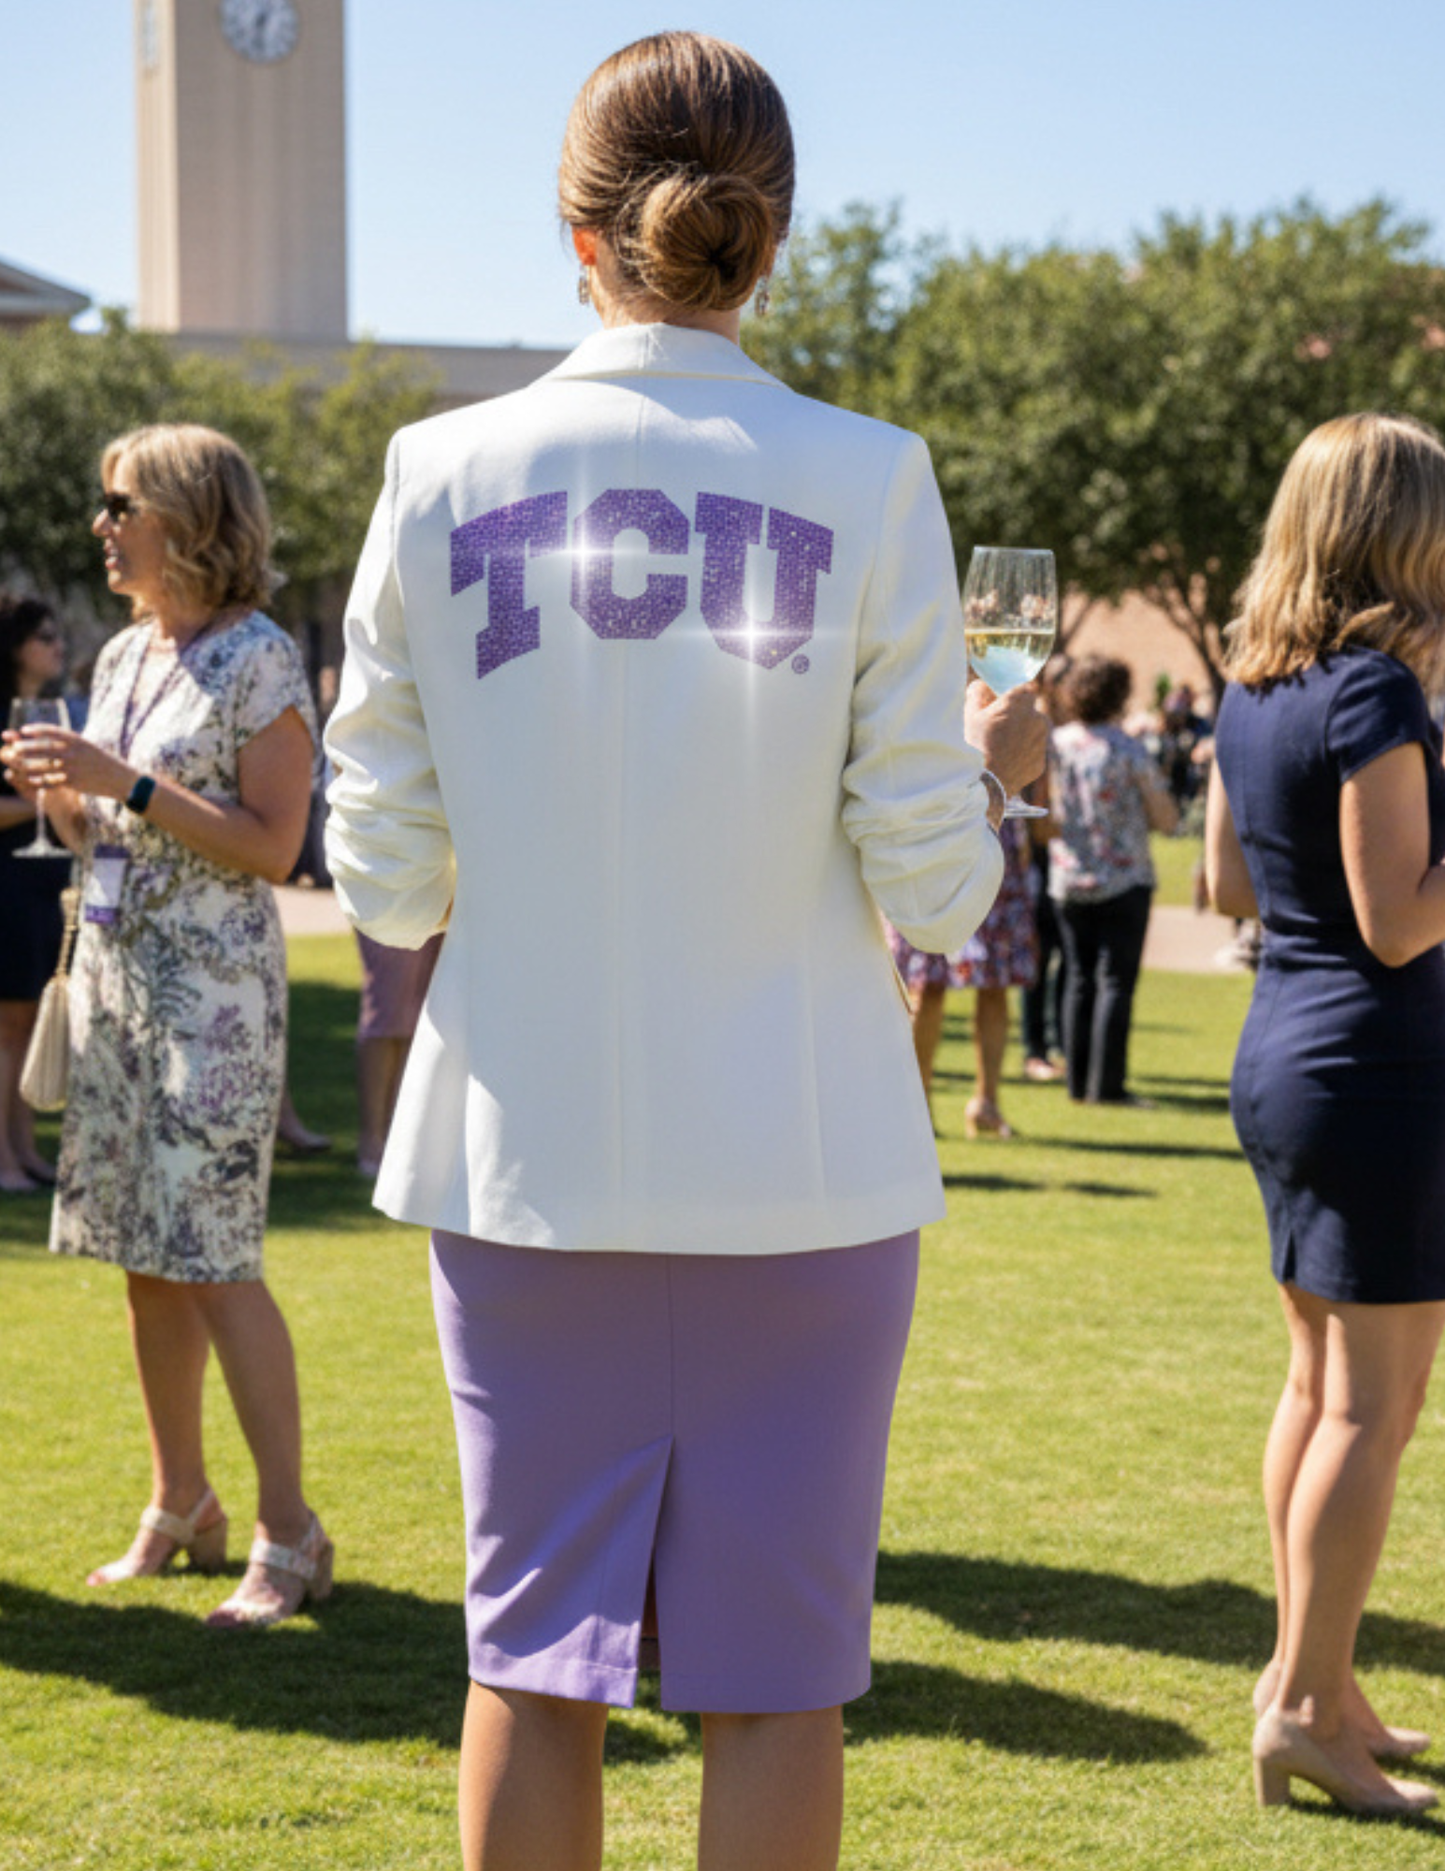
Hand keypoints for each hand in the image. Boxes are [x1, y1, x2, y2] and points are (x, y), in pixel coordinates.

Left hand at [4, 725, 135, 802]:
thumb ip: (71, 744)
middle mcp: (74, 753)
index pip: (53, 731)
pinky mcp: (74, 783)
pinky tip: (32, 780)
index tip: (24, 730)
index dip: (37, 730)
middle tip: (15, 748)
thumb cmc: (104, 762)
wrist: (121, 779)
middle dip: (27, 748)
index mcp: (78, 741)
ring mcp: (73, 768)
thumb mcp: (89, 747)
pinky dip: (40, 780)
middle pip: (44, 748)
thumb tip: (52, 740)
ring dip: (29, 766)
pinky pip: (52, 781)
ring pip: (44, 766)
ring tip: (18, 765)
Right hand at [964, 680, 1049, 798]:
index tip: (1003, 703)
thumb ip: (977, 694)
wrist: (986, 785)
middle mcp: (1036, 718)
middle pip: (1029, 712)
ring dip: (1022, 736)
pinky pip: (1033, 753)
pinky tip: (1006, 763)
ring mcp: (1042, 742)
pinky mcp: (1041, 762)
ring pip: (1033, 733)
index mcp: (1019, 702)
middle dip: (1017, 717)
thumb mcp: (970, 716)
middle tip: (997, 729)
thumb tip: (981, 686)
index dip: (1014, 695)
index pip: (1025, 688)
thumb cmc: (974, 747)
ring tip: (1000, 749)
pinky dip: (1023, 756)